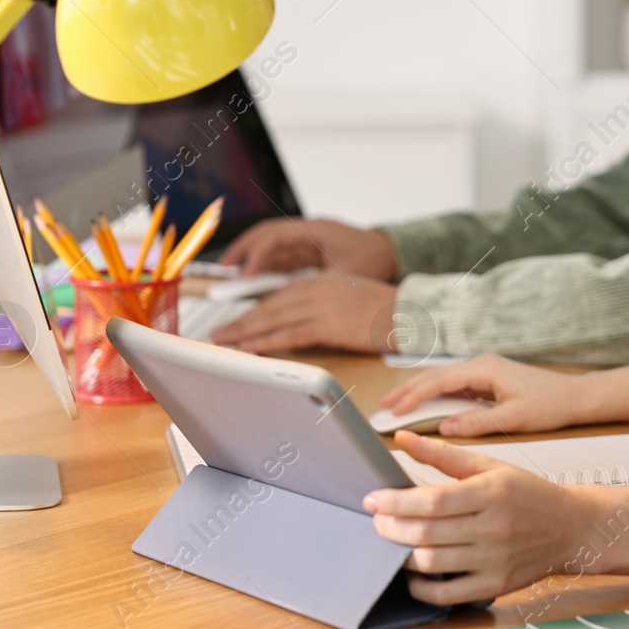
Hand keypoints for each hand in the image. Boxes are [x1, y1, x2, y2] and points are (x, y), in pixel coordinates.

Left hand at [210, 269, 398, 353]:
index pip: (279, 295)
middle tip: (218, 332)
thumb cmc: (386, 310)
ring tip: (224, 341)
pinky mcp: (329, 325)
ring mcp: (322, 306)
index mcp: (322, 280)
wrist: (410, 313)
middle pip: (270, 305)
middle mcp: (318, 289)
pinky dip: (267, 342)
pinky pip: (290, 334)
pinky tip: (250, 348)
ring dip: (245, 331)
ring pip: (273, 319)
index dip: (255, 309)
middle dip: (240, 320)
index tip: (236, 320)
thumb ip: (325, 303)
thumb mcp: (350, 296)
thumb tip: (302, 320)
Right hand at [219, 217, 396, 278]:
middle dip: (243, 249)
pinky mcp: (308, 251)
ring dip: (250, 256)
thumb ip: (319, 284)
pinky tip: (251, 279)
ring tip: (230, 272)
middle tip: (224, 268)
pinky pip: (280, 255)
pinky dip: (264, 265)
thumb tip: (296, 300)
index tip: (246, 273)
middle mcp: (308, 230)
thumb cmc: (374, 259)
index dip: (258, 254)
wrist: (392, 252)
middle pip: (267, 235)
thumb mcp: (347, 274)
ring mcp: (306, 239)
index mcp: (317, 229)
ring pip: (270, 244)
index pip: (277, 236)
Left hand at [365, 431, 601, 604]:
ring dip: (401, 554)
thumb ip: (443, 454)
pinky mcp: (495, 585)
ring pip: (432, 563)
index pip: (432, 500)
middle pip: (426, 532)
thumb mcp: (489, 465)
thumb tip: (402, 438)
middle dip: (390, 527)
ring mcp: (495, 560)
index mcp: (491, 491)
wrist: (569, 526)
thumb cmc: (526, 493)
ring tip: (393, 540)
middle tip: (377, 519)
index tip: (372, 499)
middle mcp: (494, 527)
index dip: (395, 501)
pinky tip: (413, 572)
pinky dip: (421, 586)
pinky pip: (447, 594)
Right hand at [377, 354, 602, 436]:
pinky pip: (454, 385)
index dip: (413, 396)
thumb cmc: (550, 404)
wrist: (575, 397)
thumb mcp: (513, 418)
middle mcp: (481, 365)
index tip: (393, 411)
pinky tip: (424, 406)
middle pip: (434, 376)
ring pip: (442, 379)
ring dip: (418, 392)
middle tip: (382, 408)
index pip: (439, 381)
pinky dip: (435, 395)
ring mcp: (484, 371)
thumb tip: (445, 427)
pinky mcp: (488, 380)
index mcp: (485, 369)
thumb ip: (477, 422)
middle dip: (407, 391)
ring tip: (394, 406)